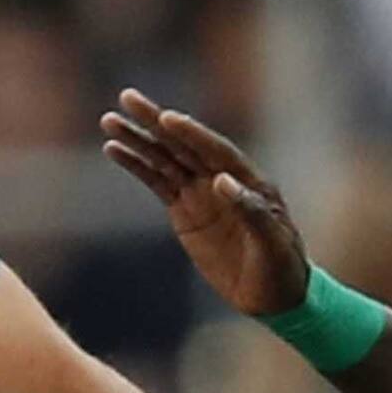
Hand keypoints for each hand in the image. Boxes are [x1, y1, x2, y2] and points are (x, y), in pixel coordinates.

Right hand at [100, 91, 312, 318]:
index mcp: (248, 180)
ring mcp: (200, 193)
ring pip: (164, 159)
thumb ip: (250, 210)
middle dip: (155, 121)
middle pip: (183, 144)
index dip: (191, 133)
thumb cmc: (282, 267)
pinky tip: (115, 149)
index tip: (167, 118)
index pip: (215, 150)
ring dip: (137, 139)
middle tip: (127, 97)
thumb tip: (222, 180)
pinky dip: (136, 165)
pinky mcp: (184, 211)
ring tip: (109, 120)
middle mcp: (221, 178)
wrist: (272, 296)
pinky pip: (156, 182)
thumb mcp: (273, 242)